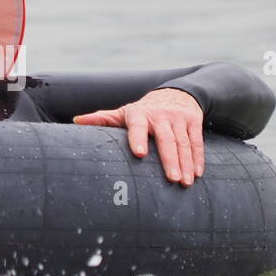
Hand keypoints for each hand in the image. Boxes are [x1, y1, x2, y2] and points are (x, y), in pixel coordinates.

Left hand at [72, 88, 204, 185]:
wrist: (175, 93)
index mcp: (140, 114)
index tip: (139, 154)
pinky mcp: (193, 121)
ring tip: (185, 182)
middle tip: (172, 179)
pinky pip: (197, 141)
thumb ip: (104, 119)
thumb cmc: (143, 111)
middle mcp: (160, 115)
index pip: (138, 126)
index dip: (138, 139)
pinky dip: (198, 158)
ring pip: (183, 142)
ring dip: (186, 163)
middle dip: (170, 159)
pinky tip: (198, 174)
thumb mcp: (124, 113)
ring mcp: (178, 118)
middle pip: (166, 139)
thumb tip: (77, 121)